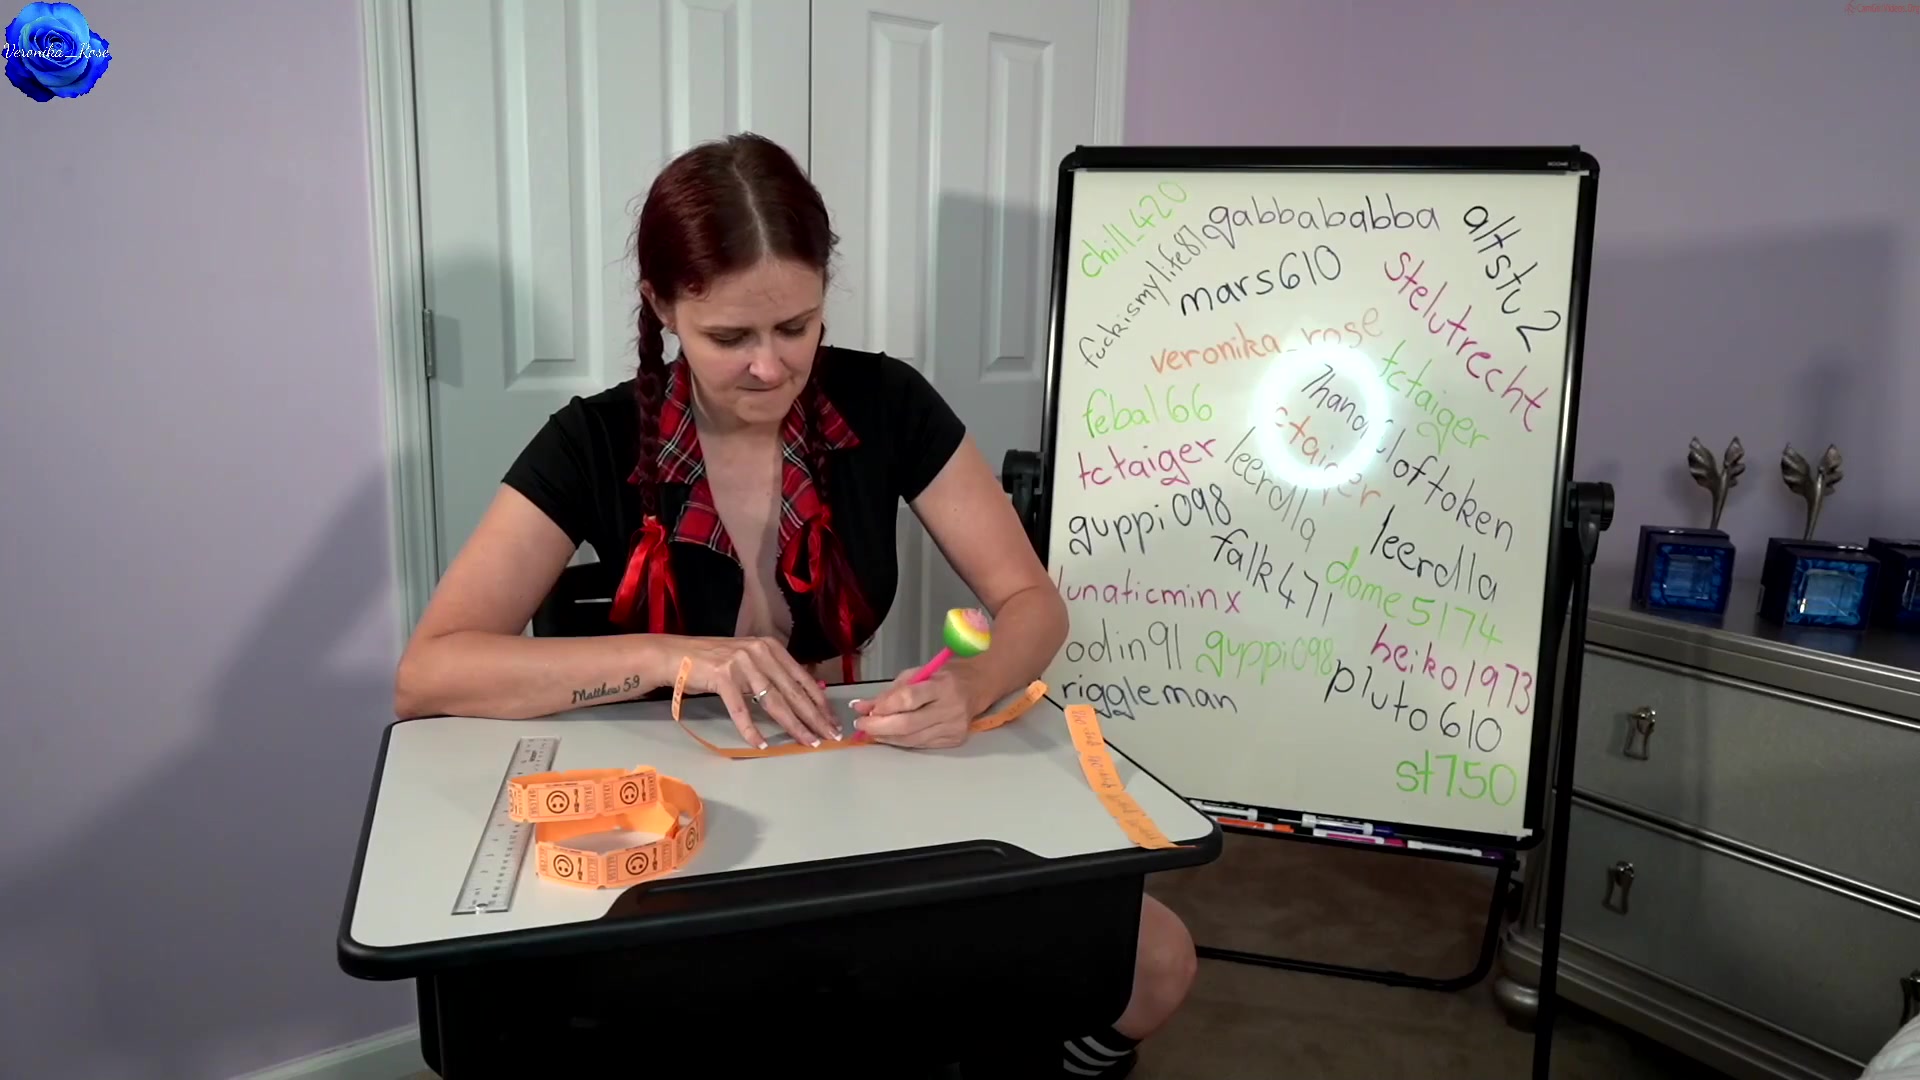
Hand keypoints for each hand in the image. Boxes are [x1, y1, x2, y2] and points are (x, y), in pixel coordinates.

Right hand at [677, 636, 836, 748]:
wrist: (676, 655)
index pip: (802, 678)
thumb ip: (772, 673)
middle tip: (829, 736)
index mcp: (770, 647)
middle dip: (814, 717)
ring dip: (793, 725)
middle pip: (792, 691)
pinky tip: (761, 744)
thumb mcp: (750, 660)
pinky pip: (740, 709)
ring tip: (807, 741)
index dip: (819, 702)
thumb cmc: (714, 661)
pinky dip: (751, 729)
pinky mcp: (722, 677)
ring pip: (773, 701)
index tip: (832, 721)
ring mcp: (741, 663)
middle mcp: (759, 652)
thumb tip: (801, 696)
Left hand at [851, 664, 983, 748]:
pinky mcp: (954, 740)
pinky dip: (901, 741)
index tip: (865, 710)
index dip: (884, 707)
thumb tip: (862, 707)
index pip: (909, 699)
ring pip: (912, 739)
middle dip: (879, 727)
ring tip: (871, 731)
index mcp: (942, 685)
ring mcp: (954, 727)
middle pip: (908, 724)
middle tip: (861, 725)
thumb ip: (891, 691)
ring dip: (887, 737)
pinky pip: (920, 745)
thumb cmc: (945, 675)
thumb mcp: (918, 674)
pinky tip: (890, 736)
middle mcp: (950, 708)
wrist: (978, 686)